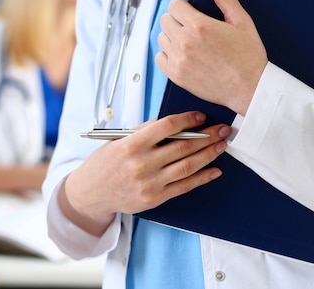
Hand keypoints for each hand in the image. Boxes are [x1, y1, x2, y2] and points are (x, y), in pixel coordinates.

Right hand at [60, 111, 230, 234]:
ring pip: (187, 166)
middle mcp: (141, 164)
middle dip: (207, 136)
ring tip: (222, 145)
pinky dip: (202, 178)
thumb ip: (144, 130)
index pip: (166, 127)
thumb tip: (172, 122)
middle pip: (183, 147)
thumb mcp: (118, 140)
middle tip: (222, 129)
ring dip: (209, 154)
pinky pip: (184, 187)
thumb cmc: (104, 163)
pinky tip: (214, 169)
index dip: (187, 120)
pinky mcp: (155, 198)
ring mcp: (149, 183)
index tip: (200, 115)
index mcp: (131, 145)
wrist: (91, 193)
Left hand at [156, 0, 267, 115]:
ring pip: (161, 37)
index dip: (183, 6)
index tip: (192, 12)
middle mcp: (185, 43)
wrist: (250, 88)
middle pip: (165, 19)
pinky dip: (168, 54)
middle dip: (177, 19)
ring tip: (191, 42)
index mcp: (200, 26)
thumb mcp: (241, 20)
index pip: (174, 5)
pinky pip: (159, 57)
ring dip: (172, 36)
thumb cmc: (249, 56)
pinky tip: (184, 55)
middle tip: (193, 27)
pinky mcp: (176, 76)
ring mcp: (179, 60)